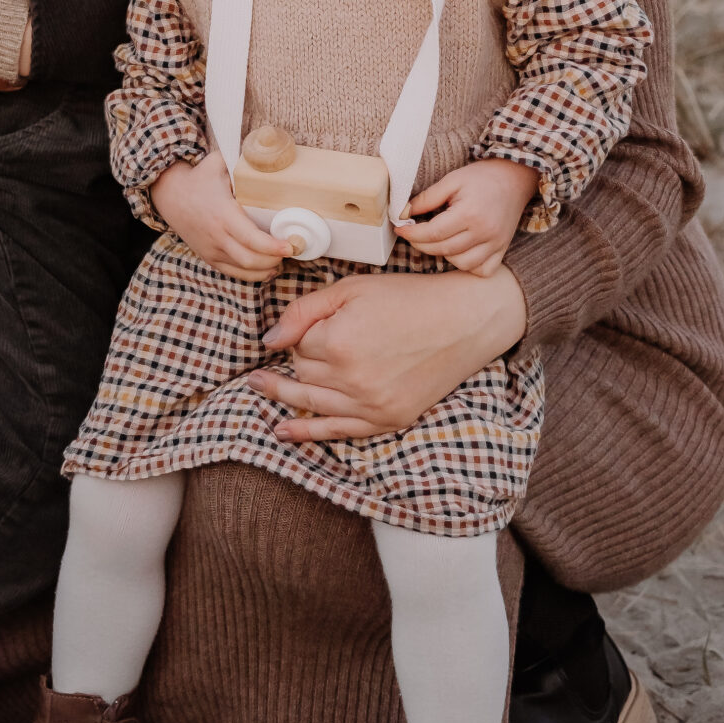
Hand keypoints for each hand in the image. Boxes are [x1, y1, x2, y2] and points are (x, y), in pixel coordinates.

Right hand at [152, 153, 289, 275]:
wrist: (168, 194)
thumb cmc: (198, 178)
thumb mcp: (218, 163)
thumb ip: (242, 161)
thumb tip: (267, 154)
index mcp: (223, 214)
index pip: (252, 239)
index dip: (274, 247)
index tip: (291, 246)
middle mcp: (217, 236)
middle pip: (252, 260)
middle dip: (275, 259)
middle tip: (292, 250)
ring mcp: (211, 249)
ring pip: (244, 270)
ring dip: (267, 269)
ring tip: (282, 260)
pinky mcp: (208, 256)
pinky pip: (233, 273)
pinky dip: (253, 275)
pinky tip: (267, 269)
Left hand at [248, 266, 527, 440]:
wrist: (466, 319)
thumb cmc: (409, 297)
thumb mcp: (351, 289)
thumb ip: (303, 311)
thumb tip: (269, 341)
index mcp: (340, 342)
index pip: (298, 345)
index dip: (303, 333)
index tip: (316, 324)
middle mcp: (352, 380)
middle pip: (304, 375)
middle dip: (300, 359)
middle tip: (285, 354)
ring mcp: (371, 405)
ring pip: (313, 403)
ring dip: (285, 396)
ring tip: (257, 387)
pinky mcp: (389, 419)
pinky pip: (339, 431)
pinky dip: (309, 434)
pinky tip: (283, 432)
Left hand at [394, 157, 538, 276]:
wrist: (514, 178)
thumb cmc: (481, 177)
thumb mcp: (451, 180)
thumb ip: (427, 198)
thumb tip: (403, 213)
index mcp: (469, 213)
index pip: (433, 232)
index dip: (412, 233)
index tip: (400, 229)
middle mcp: (484, 232)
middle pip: (444, 249)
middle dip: (421, 244)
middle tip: (412, 234)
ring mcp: (495, 243)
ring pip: (461, 263)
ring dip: (444, 255)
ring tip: (438, 240)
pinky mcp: (502, 249)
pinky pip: (482, 270)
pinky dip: (468, 265)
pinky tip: (459, 251)